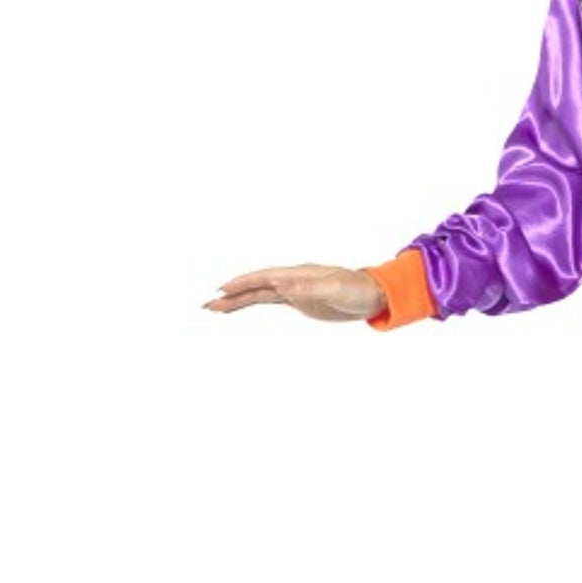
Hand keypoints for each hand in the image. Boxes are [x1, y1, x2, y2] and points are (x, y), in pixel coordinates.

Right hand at [202, 263, 384, 322]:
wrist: (374, 295)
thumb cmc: (358, 289)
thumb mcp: (335, 288)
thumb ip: (309, 288)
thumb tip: (281, 285)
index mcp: (298, 274)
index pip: (264, 279)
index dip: (243, 284)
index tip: (222, 290)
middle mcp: (292, 279)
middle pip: (256, 286)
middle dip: (232, 295)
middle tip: (207, 305)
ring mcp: (294, 290)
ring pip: (259, 295)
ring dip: (238, 301)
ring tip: (215, 308)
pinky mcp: (299, 301)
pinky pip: (270, 301)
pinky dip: (253, 304)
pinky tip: (240, 307)